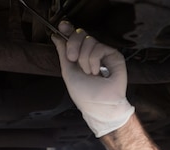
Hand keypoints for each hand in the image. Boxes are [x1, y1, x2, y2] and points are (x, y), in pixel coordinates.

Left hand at [51, 22, 133, 136]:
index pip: (73, 37)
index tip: (61, 25)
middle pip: (80, 34)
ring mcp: (102, 53)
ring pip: (89, 40)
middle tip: (72, 58)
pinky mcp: (113, 54)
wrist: (99, 104)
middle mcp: (90, 53)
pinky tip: (98, 73)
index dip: (68, 29)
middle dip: (73, 44)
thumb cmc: (84, 93)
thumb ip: (62, 53)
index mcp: (78, 56)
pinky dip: (94, 61)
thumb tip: (56, 36)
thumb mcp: (68, 71)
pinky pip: (98, 48)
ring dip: (84, 59)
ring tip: (90, 73)